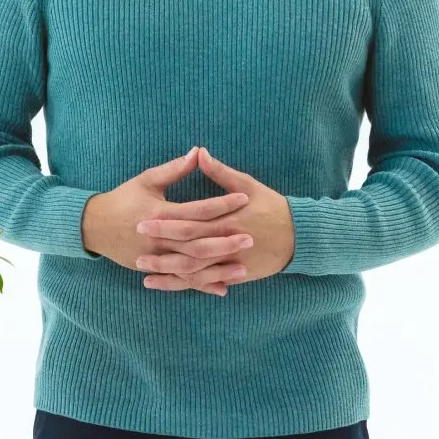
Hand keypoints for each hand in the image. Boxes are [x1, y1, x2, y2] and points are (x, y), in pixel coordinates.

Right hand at [83, 147, 252, 295]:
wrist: (93, 226)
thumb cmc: (123, 199)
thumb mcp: (147, 180)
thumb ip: (175, 169)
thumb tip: (199, 152)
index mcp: (158, 213)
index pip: (196, 210)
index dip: (221, 204)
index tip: (244, 199)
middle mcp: (158, 238)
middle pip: (197, 241)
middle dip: (225, 240)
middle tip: (251, 237)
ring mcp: (155, 256)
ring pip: (192, 265)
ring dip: (218, 268)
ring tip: (243, 267)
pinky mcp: (153, 268)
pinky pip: (181, 279)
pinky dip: (201, 285)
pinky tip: (222, 287)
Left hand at [135, 147, 294, 290]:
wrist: (302, 235)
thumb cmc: (273, 207)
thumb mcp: (249, 185)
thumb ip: (221, 173)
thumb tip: (199, 152)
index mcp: (227, 219)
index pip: (190, 222)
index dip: (165, 223)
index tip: (141, 220)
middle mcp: (228, 243)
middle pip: (189, 250)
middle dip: (161, 252)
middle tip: (136, 251)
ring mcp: (233, 262)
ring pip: (196, 272)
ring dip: (169, 273)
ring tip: (144, 273)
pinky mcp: (237, 274)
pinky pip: (208, 282)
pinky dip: (188, 286)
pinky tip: (168, 285)